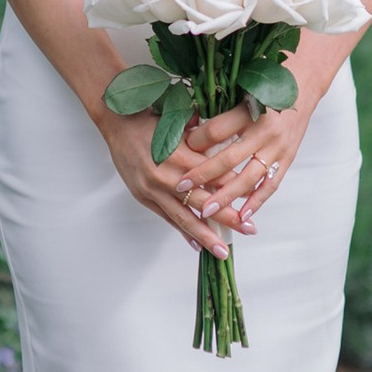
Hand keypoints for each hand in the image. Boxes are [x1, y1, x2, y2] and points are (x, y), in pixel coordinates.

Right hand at [94, 91, 242, 253]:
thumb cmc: (152, 121)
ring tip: (223, 251)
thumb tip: (231, 147)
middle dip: (228, 218)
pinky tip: (197, 245)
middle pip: (204, 202)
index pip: (215, 177)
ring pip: (185, 218)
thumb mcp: (182, 124)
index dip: (235, 189)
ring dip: (206, 236)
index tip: (253, 199)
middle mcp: (168, 177)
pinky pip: (168, 218)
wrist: (118, 125)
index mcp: (181, 155)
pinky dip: (183, 232)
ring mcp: (154, 190)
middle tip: (249, 229)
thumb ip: (204, 140)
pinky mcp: (145, 197)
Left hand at [167, 80, 317, 232]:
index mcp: (250, 109)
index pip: (216, 130)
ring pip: (248, 178)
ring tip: (206, 210)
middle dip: (202, 175)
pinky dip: (256, 202)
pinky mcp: (287, 159)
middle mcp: (264, 131)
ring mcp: (278, 148)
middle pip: (228, 158)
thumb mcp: (241, 90)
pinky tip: (242, 215)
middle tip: (181, 187)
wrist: (303, 84)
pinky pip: (270, 185)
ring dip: (226, 196)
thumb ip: (218, 111)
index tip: (180, 149)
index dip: (196, 141)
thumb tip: (189, 133)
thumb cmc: (267, 85)